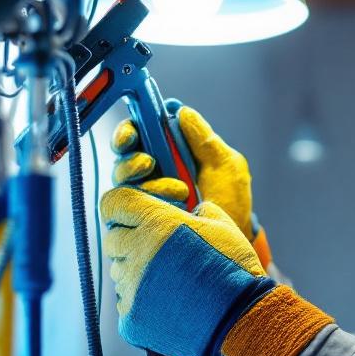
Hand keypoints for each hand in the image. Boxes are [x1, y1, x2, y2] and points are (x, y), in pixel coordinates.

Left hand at [100, 187, 273, 355]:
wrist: (239, 319)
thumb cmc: (233, 268)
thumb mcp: (223, 226)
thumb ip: (201, 211)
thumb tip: (193, 212)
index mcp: (156, 222)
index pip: (114, 203)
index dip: (121, 208)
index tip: (131, 216)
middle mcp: (137, 251)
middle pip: (112, 240)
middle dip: (130, 242)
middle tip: (159, 254)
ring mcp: (131, 286)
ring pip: (119, 273)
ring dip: (137, 274)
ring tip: (169, 283)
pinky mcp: (131, 316)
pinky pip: (125, 303)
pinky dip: (141, 303)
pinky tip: (168, 305)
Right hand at [110, 101, 272, 267]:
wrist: (233, 242)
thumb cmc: (231, 201)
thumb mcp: (225, 167)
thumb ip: (204, 140)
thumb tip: (182, 112)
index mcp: (169, 151)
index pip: (139, 133)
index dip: (128, 131)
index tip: (132, 136)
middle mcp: (152, 171)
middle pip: (122, 157)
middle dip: (129, 158)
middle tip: (147, 163)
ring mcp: (145, 196)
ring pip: (121, 183)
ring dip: (140, 182)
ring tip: (174, 190)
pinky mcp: (141, 219)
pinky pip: (126, 209)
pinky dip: (142, 205)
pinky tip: (165, 208)